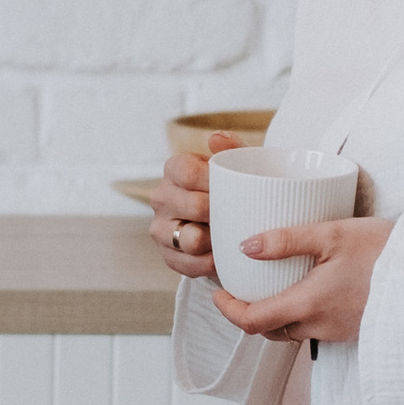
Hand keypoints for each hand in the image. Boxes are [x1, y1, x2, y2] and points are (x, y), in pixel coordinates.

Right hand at [153, 139, 235, 279]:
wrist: (227, 223)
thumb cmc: (233, 189)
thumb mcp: (237, 165)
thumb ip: (231, 148)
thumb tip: (216, 139)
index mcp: (174, 169)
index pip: (186, 171)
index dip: (213, 181)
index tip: (236, 188)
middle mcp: (161, 198)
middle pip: (193, 206)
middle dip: (222, 212)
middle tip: (242, 214)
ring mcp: (161, 229)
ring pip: (191, 239)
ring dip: (217, 240)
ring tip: (234, 236)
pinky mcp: (168, 257)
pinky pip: (193, 265)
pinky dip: (213, 262)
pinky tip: (226, 255)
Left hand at [210, 211, 394, 345]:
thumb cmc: (385, 250)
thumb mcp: (332, 233)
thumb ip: (286, 240)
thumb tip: (245, 246)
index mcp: (307, 304)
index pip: (252, 321)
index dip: (228, 311)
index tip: (218, 293)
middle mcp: (318, 326)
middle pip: (269, 331)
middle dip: (248, 313)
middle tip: (239, 289)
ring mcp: (336, 331)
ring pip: (292, 331)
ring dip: (274, 315)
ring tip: (269, 287)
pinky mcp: (351, 329)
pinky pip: (315, 328)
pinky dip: (300, 315)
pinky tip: (306, 291)